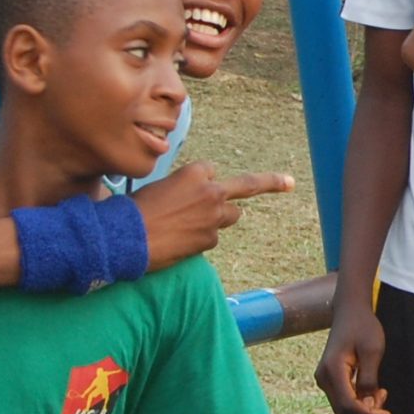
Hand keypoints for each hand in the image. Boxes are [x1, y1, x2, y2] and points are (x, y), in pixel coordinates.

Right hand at [132, 163, 296, 269]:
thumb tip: (188, 203)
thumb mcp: (157, 187)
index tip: (212, 183)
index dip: (204, 181)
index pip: (213, 172)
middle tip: (289, 183)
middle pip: (244, 187)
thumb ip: (182, 188)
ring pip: (230, 216)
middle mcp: (211, 190)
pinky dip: (199, 240)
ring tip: (185, 226)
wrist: (125, 237)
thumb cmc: (133, 210)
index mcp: (196, 172)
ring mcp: (214, 215)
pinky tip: (176, 241)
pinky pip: (212, 238)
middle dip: (269, 184)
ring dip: (217, 220)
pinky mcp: (211, 238)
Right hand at [315, 304, 391, 413]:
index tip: (387, 413)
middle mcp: (324, 379)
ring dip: (363, 408)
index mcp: (333, 371)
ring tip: (380, 391)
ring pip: (343, 410)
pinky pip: (343, 400)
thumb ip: (369, 380)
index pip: (348, 406)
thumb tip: (369, 406)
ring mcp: (325, 381)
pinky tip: (372, 389)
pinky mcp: (330, 381)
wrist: (350, 312)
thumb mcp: (372, 351)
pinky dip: (358, 402)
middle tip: (383, 396)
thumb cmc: (363, 327)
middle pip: (343, 413)